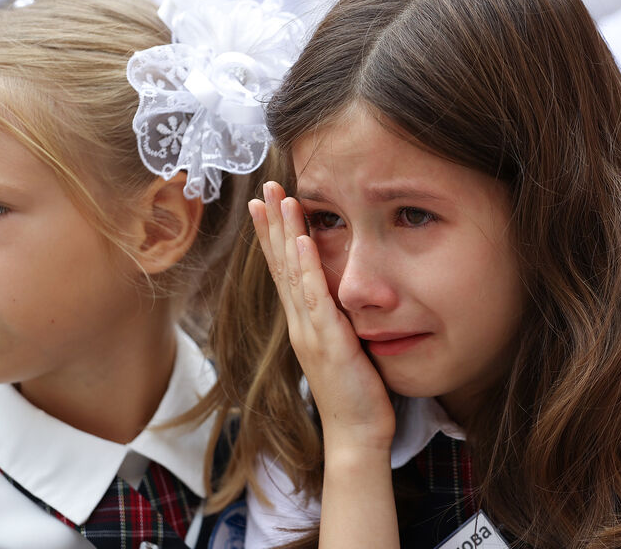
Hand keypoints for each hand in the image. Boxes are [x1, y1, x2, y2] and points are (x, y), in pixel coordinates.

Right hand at [249, 182, 395, 452]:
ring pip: (291, 274)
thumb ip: (336, 318)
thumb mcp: (343, 345)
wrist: (356, 433)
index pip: (283, 270)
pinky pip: (315, 299)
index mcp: (303, 321)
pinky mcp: (328, 341)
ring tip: (277, 199)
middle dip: (271, 223)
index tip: (265, 204)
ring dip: (284, 234)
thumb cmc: (355, 391)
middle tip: (263, 187)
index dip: (273, 235)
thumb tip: (340, 292)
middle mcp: (300, 322)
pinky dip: (306, 268)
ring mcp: (310, 331)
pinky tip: (302, 241)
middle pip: (280, 264)